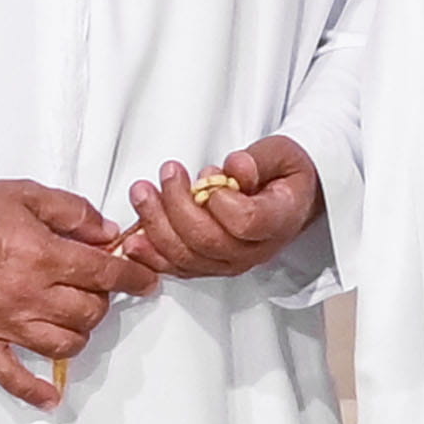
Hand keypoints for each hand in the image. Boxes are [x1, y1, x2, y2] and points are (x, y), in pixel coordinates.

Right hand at [0, 178, 144, 406]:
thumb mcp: (27, 194)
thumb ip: (73, 212)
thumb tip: (106, 233)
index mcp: (46, 257)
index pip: (108, 274)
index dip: (135, 278)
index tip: (147, 282)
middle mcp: (32, 295)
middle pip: (90, 313)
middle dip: (102, 301)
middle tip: (94, 289)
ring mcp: (6, 323)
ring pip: (63, 345)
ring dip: (78, 334)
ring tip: (74, 319)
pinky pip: (10, 375)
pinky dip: (33, 391)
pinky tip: (51, 398)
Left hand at [119, 136, 323, 284]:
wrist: (288, 200)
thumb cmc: (283, 177)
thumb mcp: (280, 154)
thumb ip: (258, 160)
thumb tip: (236, 167)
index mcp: (279, 219)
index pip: (247, 222)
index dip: (221, 201)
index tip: (214, 176)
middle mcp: (255, 250)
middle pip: (207, 241)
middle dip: (177, 205)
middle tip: (168, 173)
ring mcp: (231, 263)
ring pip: (186, 257)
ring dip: (156, 225)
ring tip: (143, 193)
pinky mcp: (209, 266)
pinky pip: (175, 268)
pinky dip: (151, 254)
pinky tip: (134, 238)